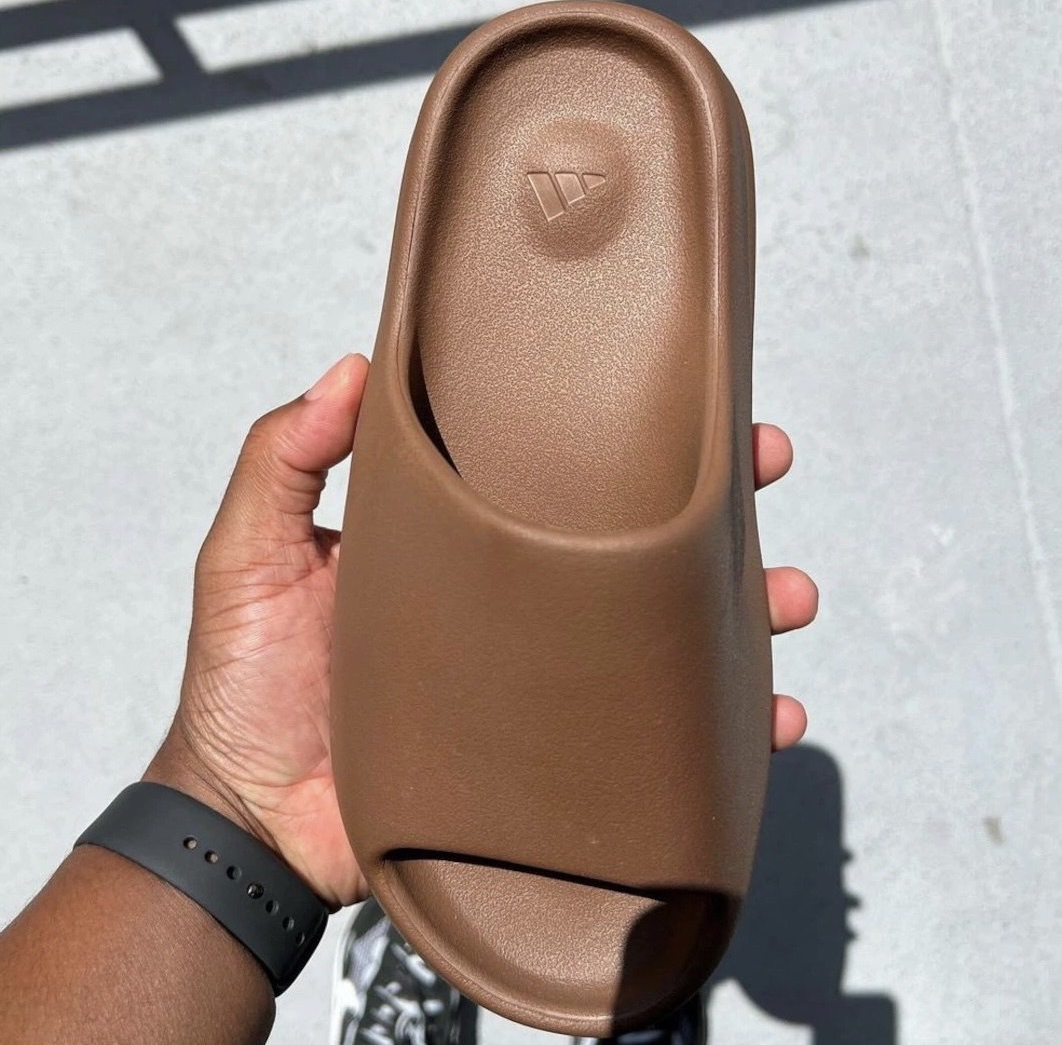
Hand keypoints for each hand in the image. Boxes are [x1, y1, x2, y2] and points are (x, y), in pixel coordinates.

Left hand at [146, 354, 816, 908]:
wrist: (253, 826)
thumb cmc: (244, 688)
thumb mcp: (248, 556)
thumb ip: (285, 458)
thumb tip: (353, 361)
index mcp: (459, 545)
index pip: (552, 471)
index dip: (612, 428)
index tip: (672, 384)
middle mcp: (515, 604)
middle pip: (628, 545)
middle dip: (708, 501)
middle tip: (764, 464)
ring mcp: (543, 683)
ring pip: (662, 636)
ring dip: (740, 613)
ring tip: (791, 596)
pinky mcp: (557, 761)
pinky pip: (655, 742)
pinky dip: (719, 737)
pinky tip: (770, 721)